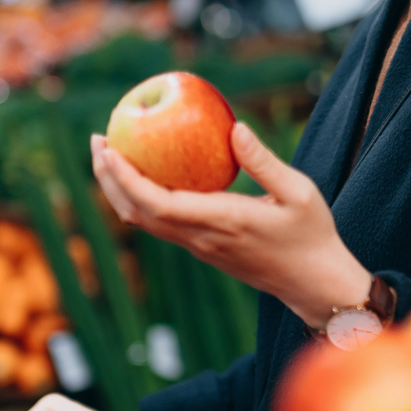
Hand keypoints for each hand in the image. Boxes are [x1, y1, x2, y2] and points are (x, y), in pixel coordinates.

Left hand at [89, 121, 373, 330]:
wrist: (313, 283)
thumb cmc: (311, 235)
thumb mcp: (299, 192)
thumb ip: (264, 162)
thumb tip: (235, 127)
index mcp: (221, 221)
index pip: (156, 202)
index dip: (124, 176)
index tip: (109, 147)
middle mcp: (201, 238)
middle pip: (136, 212)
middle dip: (109, 178)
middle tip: (98, 140)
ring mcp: (199, 247)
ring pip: (143, 221)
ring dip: (119, 189)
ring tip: (111, 155)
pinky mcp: (202, 248)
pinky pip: (160, 223)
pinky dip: (140, 198)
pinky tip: (146, 174)